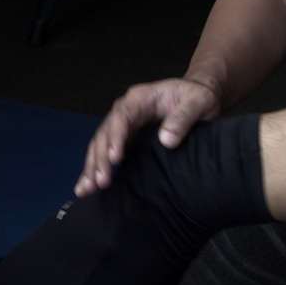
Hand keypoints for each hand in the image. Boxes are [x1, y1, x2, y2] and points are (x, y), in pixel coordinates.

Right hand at [76, 77, 222, 195]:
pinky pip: (107, 153)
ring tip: (87, 188)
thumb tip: (166, 140)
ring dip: (93, 166)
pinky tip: (89, 186)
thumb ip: (183, 118)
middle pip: (106, 132)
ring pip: (101, 144)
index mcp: (140, 98)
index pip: (121, 116)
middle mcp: (126, 111)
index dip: (115, 137)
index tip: (114, 158)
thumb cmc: (198, 96)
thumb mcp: (198, 101)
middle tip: (100, 181)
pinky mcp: (126, 139)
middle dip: (100, 157)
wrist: (198, 97)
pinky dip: (97, 168)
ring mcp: (124, 125)